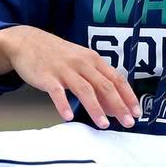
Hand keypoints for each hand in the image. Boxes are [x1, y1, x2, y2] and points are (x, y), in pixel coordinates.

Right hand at [0, 26, 140, 128]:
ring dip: (96, 108)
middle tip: (128, 122)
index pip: (116, 79)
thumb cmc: (58, 56)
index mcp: (93, 60)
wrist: (28, 42)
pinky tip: (68, 116)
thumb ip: (97, 83)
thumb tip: (114, 107)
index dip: (128, 96)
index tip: (137, 112)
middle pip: (104, 85)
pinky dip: (63, 104)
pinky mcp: (47, 76)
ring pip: (84, 89)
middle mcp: (82, 63)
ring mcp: (64, 69)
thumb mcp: (81, 63)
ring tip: (103, 124)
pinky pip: (57, 92)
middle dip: (118, 105)